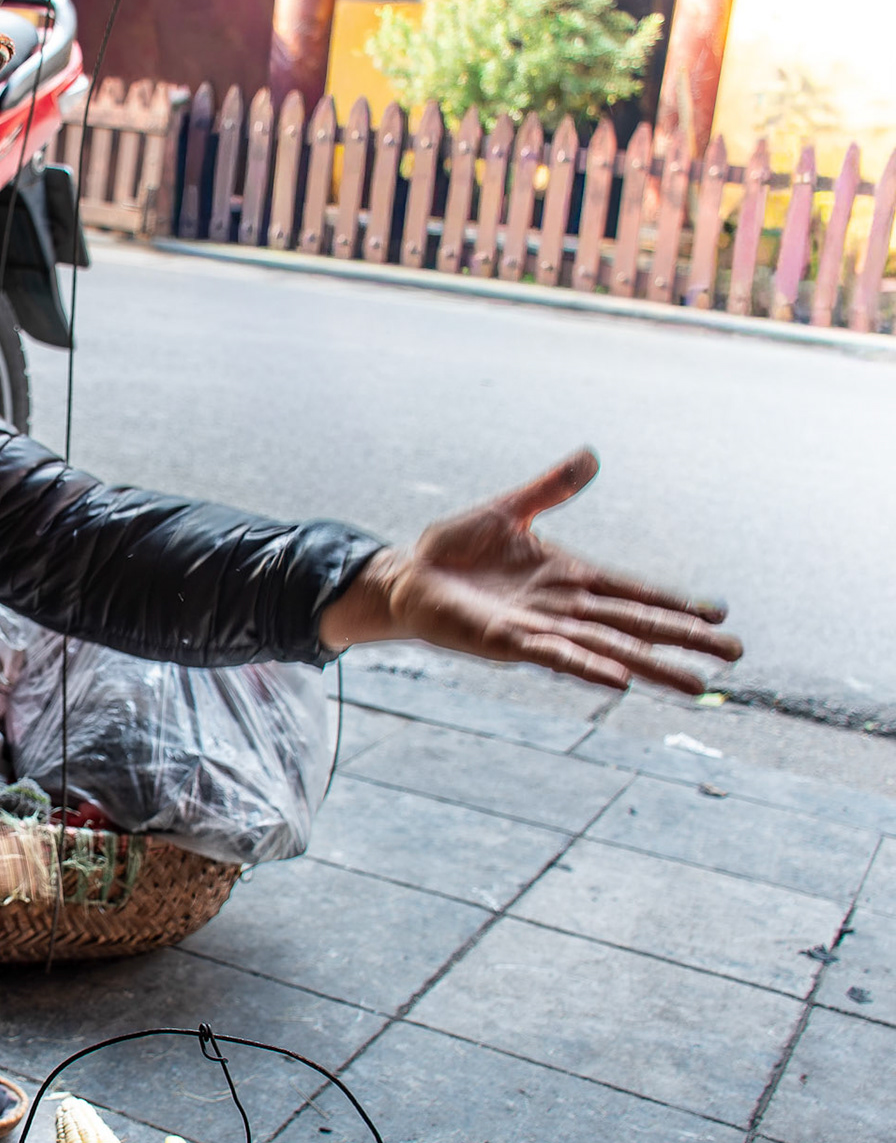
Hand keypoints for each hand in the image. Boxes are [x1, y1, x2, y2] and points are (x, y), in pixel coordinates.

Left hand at [318, 449, 742, 693]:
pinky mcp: (505, 641)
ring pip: (607, 650)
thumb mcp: (509, 511)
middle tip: (735, 657)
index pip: (635, 592)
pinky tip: (619, 682)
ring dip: (651, 667)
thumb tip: (592, 457)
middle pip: (635, 626)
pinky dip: (586, 667)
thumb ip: (550, 489)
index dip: (676, 604)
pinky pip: (553, 656)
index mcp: (570, 578)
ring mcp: (538, 628)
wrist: (406, 576)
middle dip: (684, 641)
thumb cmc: (455, 550)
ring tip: (697, 685)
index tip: (720, 615)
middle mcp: (563, 608)